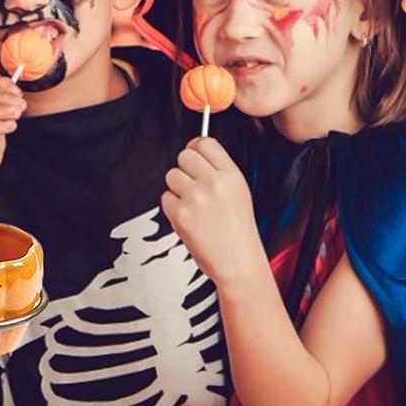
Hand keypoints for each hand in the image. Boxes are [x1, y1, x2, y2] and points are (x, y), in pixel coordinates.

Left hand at [161, 136, 264, 290]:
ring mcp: (196, 198)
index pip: (205, 142)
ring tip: (193, 205)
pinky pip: (165, 198)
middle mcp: (214, 183)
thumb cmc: (238, 230)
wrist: (238, 262)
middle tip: (193, 185)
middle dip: (185, 169)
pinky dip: (173, 208)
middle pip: (184, 155)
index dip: (196, 148)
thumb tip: (194, 150)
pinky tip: (189, 218)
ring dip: (177, 188)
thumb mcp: (239, 191)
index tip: (194, 156)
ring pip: (172, 175)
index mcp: (231, 175)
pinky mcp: (181, 214)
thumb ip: (218, 170)